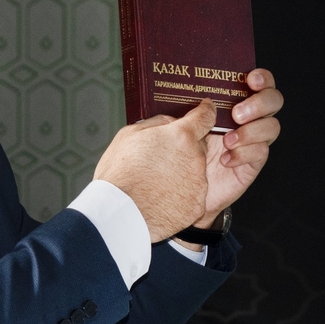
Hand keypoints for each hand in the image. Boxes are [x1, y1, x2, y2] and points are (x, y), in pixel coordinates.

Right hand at [93, 100, 213, 241]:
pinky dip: (181, 196)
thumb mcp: (130, 134)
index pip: (206, 116)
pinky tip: (162, 198)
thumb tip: (171, 122)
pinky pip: (192, 195)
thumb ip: (157, 124)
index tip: (206, 110)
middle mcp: (195, 158)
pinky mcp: (197, 205)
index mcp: (181, 136)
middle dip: (184, 150)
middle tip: (162, 160)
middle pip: (198, 147)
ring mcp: (199, 183)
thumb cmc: (120, 174)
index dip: (206, 111)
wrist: (119, 213)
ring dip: (182, 173)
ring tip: (157, 183)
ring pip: (195, 172)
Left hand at [194, 69, 281, 227]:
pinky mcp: (254, 162)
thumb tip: (200, 99)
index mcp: (234, 102)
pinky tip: (226, 160)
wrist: (186, 186)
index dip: (262, 78)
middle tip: (237, 114)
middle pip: (273, 101)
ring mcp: (254, 140)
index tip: (251, 79)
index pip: (259, 82)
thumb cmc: (184, 150)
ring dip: (250, 131)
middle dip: (259, 104)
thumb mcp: (184, 125)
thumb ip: (193, 110)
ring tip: (227, 141)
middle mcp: (249, 119)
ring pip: (272, 126)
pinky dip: (243, 154)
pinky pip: (261, 152)